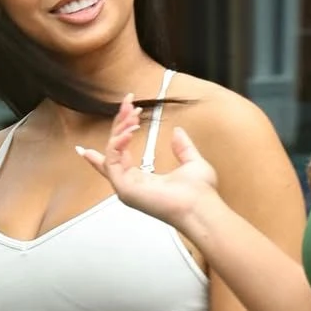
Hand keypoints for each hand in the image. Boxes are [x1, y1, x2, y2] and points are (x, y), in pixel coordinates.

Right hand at [77, 94, 220, 230]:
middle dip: (119, 124)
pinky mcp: (124, 188)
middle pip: (114, 150)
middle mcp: (131, 185)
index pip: (119, 160)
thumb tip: (177, 132)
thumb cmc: (200, 194)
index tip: (108, 126)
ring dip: (120, 129)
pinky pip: (112, 160)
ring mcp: (126, 188)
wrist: (202, 207)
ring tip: (133, 114)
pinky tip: (131, 130)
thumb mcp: (192, 162)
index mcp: (144, 181)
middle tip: (129, 104)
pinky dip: (118, 142)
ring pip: (111, 152)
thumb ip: (183, 148)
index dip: (112, 142)